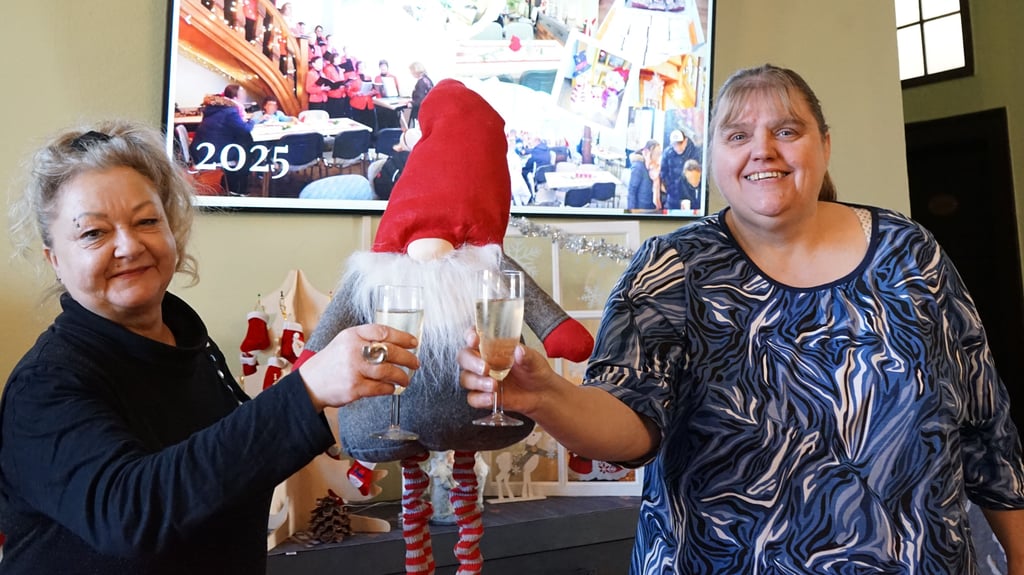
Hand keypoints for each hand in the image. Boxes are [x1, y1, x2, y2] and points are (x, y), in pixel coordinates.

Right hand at [298, 324, 419, 411]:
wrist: (310, 383)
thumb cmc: (332, 362)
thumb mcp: (344, 341)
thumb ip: (366, 339)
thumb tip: (396, 343)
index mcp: (352, 335)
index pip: (383, 331)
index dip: (402, 337)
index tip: (413, 342)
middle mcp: (353, 350)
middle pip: (389, 351)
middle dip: (407, 358)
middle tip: (415, 363)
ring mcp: (353, 369)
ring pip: (387, 371)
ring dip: (401, 376)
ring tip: (405, 379)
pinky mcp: (354, 387)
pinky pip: (379, 388)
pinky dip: (389, 388)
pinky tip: (391, 388)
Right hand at [457, 328, 552, 415]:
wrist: (542, 394)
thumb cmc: (535, 371)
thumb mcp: (534, 360)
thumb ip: (526, 356)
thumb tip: (518, 350)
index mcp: (492, 346)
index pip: (473, 336)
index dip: (470, 335)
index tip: (475, 339)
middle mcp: (482, 360)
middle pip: (464, 357)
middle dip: (471, 362)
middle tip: (485, 368)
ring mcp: (481, 379)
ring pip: (466, 378)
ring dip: (477, 382)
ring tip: (494, 386)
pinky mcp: (483, 395)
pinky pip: (472, 398)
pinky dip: (480, 399)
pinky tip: (491, 398)